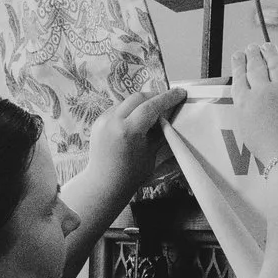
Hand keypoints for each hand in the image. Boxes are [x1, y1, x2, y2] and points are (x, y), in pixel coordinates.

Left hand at [79, 86, 184, 200]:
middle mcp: (113, 121)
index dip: (167, 98)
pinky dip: (130, 109)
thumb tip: (169, 116)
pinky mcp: (98, 121)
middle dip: (155, 96)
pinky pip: (117, 108)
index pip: (151, 106)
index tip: (180, 93)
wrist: (103, 184)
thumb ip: (160, 132)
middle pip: (138, 98)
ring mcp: (102, 120)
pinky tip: (137, 118)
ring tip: (154, 111)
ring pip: (127, 101)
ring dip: (142, 102)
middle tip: (168, 100)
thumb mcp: (151, 153)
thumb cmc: (130, 175)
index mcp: (128, 131)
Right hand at [228, 44, 277, 167]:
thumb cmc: (270, 150)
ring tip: (267, 47)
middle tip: (251, 47)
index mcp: (245, 102)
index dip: (238, 63)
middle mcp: (262, 91)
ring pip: (275, 64)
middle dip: (252, 54)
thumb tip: (249, 96)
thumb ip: (247, 108)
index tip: (238, 55)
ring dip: (270, 53)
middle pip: (255, 66)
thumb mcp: (247, 129)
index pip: (239, 76)